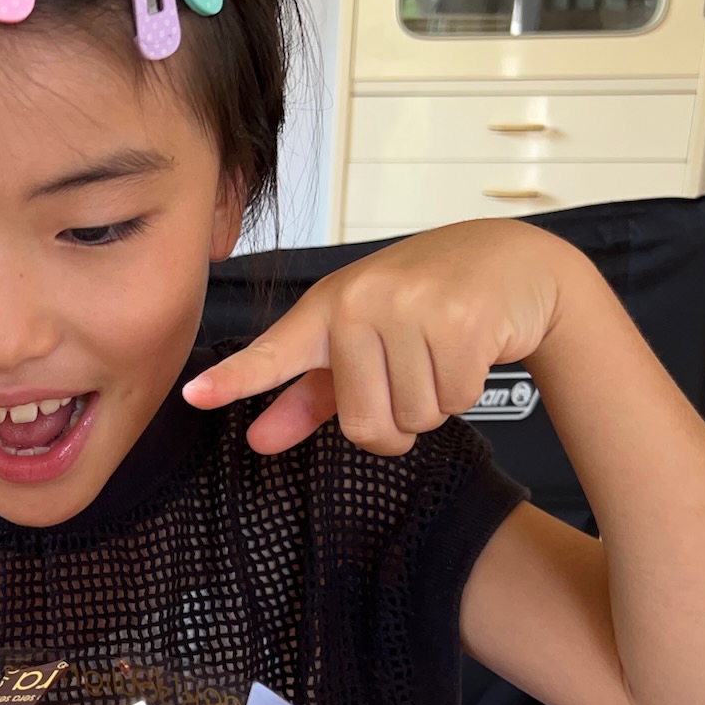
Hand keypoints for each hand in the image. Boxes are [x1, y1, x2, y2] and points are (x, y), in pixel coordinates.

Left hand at [183, 219, 578, 454]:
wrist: (510, 262)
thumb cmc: (423, 305)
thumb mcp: (357, 344)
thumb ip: (308, 396)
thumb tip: (258, 442)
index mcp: (326, 310)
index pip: (274, 353)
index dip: (235, 379)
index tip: (194, 395)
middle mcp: (359, 303)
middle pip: (365, 425)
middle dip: (397, 425)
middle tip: (412, 380)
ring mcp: (409, 307)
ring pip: (414, 417)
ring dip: (435, 405)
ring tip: (443, 355)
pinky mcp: (460, 319)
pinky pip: (455, 400)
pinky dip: (466, 390)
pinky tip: (470, 349)